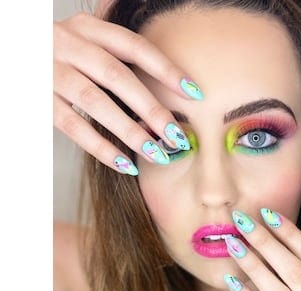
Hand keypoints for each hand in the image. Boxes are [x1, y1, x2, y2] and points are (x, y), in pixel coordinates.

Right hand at [53, 11, 201, 174]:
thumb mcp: (89, 42)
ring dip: (129, 131)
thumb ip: (120, 57)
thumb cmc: (65, 54)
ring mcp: (50, 71)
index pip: (134, 46)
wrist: (15, 53)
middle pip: (117, 76)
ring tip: (157, 154)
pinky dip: (101, 147)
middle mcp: (68, 44)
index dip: (165, 69)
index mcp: (88, 28)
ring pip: (94, 102)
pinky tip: (125, 164)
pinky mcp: (38, 99)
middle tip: (176, 136)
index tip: (194, 93)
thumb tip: (172, 86)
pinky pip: (73, 126)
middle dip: (151, 109)